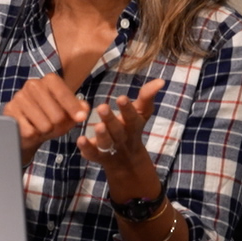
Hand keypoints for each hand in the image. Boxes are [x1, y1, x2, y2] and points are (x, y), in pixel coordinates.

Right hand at [3, 74, 88, 165]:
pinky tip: (30, 130)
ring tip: (42, 128)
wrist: (27, 129)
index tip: (81, 119)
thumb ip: (80, 109)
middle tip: (54, 126)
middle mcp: (33, 85)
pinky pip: (30, 132)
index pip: (64, 94)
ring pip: (44, 125)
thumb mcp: (68, 113)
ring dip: (46, 132)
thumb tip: (84, 110)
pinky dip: (33, 136)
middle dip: (59, 126)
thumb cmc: (50, 118)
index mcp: (49, 80)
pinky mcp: (9, 112)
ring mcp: (19, 97)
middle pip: (57, 114)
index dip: (73, 108)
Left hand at [76, 78, 167, 193]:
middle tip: (102, 107)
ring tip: (97, 125)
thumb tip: (160, 81)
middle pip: (117, 130)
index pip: (132, 117)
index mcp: (133, 125)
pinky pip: (92, 153)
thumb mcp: (141, 112)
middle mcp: (122, 137)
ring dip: (102, 135)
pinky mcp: (97, 155)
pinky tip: (80, 139)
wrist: (126, 160)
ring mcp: (110, 148)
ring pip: (106, 143)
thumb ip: (147, 96)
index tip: (121, 98)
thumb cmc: (131, 127)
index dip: (127, 109)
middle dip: (110, 119)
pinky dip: (86, 148)